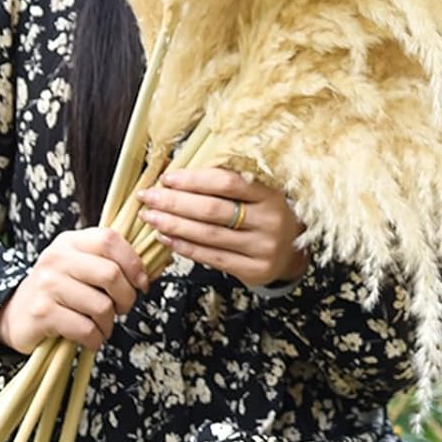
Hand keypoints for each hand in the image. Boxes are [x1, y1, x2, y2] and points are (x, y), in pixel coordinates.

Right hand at [0, 226, 149, 354]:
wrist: (15, 315)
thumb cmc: (60, 290)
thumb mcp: (84, 267)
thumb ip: (117, 262)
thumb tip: (163, 263)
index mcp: (72, 241)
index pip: (110, 239)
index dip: (133, 262)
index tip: (142, 283)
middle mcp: (57, 258)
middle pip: (110, 274)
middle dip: (127, 297)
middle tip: (124, 308)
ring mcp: (47, 285)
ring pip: (100, 305)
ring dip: (110, 322)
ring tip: (105, 326)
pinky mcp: (42, 314)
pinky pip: (84, 328)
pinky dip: (96, 338)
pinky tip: (93, 338)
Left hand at [135, 164, 310, 288]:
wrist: (292, 253)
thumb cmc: (268, 216)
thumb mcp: (263, 194)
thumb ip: (234, 184)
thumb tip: (188, 171)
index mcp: (271, 194)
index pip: (228, 183)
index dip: (195, 180)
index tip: (168, 177)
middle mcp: (269, 220)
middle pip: (213, 210)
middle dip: (175, 202)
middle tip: (149, 196)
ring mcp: (261, 247)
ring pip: (208, 235)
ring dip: (174, 225)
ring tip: (151, 217)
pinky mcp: (252, 270)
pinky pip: (211, 257)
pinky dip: (185, 247)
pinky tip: (167, 238)